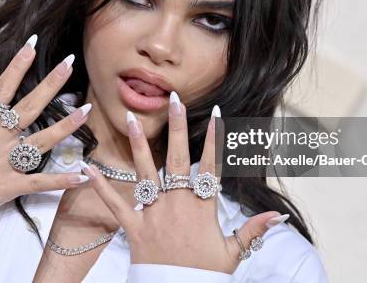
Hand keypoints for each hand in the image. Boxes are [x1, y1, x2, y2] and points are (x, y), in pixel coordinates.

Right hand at [0, 36, 91, 223]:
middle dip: (51, 84)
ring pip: (42, 140)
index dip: (18, 65)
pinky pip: (39, 182)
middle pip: (30, 106)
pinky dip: (61, 181)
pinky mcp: (10, 185)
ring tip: (87, 110)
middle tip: (70, 63)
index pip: (3, 87)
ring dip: (66, 126)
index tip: (32, 44)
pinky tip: (82, 176)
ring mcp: (5, 161)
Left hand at [81, 91, 282, 272]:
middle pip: (177, 158)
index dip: (215, 139)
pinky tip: (88, 168)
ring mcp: (154, 213)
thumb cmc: (205, 274)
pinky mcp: (134, 226)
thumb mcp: (233, 252)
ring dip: (139, 145)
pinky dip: (101, 186)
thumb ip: (253, 230)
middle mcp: (177, 203)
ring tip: (133, 119)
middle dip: (177, 127)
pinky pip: (116, 204)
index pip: (211, 165)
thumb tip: (279, 216)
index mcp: (202, 207)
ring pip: (146, 172)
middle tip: (174, 100)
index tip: (218, 114)